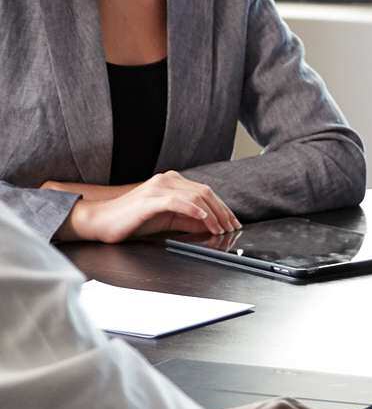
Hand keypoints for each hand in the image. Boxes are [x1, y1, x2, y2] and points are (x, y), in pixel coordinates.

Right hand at [50, 171, 240, 241]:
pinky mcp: (150, 199)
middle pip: (205, 193)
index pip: (206, 192)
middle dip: (222, 212)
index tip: (233, 223)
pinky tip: (204, 219)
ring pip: (195, 196)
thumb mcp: (167, 220)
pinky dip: (194, 210)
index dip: (223, 208)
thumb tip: (212, 225)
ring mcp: (158, 187)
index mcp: (172, 182)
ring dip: (212, 214)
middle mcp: (167, 180)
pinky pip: (178, 202)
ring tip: (221, 228)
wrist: (100, 222)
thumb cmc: (132, 221)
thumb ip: (189, 220)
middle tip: (232, 228)